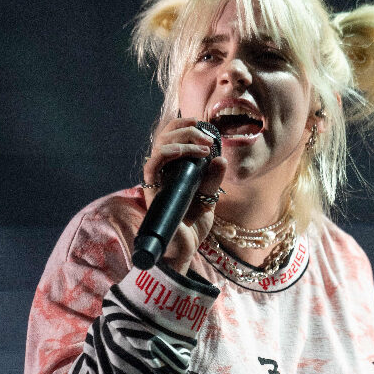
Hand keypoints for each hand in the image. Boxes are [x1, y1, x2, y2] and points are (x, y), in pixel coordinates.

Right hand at [142, 117, 226, 274]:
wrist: (184, 248)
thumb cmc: (192, 223)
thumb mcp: (209, 197)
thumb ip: (213, 179)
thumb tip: (221, 158)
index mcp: (173, 168)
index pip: (171, 136)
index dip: (185, 125)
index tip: (205, 125)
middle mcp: (162, 170)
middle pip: (165, 135)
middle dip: (188, 129)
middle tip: (209, 138)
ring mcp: (156, 179)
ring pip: (159, 144)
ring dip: (184, 138)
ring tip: (204, 146)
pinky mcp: (152, 190)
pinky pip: (153, 164)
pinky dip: (170, 152)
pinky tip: (190, 153)